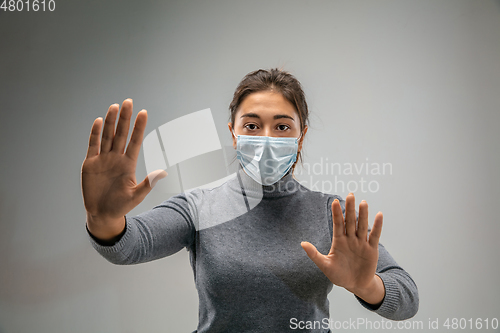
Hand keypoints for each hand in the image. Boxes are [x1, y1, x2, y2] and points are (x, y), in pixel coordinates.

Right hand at [81, 99, 166, 224]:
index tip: (143, 113)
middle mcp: (116, 158)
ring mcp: (103, 159)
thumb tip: (163, 172)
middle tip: (128, 102)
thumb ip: (148, 183)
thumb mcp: (137, 195)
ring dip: (111, 121)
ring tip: (115, 107)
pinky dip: (96, 133)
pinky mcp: (90, 163)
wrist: (102, 214)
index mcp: (128, 164)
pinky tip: (100, 121)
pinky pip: (93, 145)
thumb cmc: (121, 206)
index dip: (139, 127)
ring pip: (107, 136)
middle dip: (125, 118)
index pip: (135, 141)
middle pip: (121, 134)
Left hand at [301, 193, 384, 304]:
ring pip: (362, 226)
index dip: (337, 213)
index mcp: (339, 241)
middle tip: (350, 194)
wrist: (355, 285)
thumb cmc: (338, 275)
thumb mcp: (325, 265)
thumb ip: (314, 255)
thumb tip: (302, 243)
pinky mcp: (371, 249)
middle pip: (351, 221)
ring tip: (363, 202)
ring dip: (363, 214)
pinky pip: (375, 236)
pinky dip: (377, 226)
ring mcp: (361, 243)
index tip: (335, 202)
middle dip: (350, 209)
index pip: (338, 224)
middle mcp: (350, 239)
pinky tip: (379, 215)